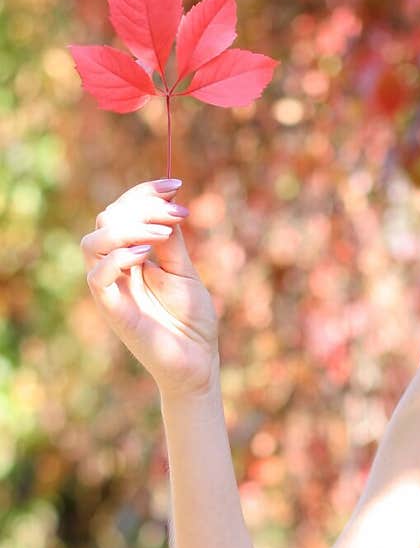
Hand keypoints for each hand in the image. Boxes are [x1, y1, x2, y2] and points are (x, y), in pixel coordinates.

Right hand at [81, 178, 219, 399]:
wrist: (197, 362)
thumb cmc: (192, 321)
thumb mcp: (184, 271)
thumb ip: (170, 240)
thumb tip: (167, 203)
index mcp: (132, 256)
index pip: (123, 211)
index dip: (144, 193)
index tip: (175, 184)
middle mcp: (116, 268)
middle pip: (105, 219)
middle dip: (140, 207)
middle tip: (176, 213)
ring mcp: (111, 289)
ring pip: (93, 243)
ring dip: (127, 229)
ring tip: (162, 234)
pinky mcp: (112, 310)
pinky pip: (97, 277)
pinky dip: (118, 258)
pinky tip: (145, 256)